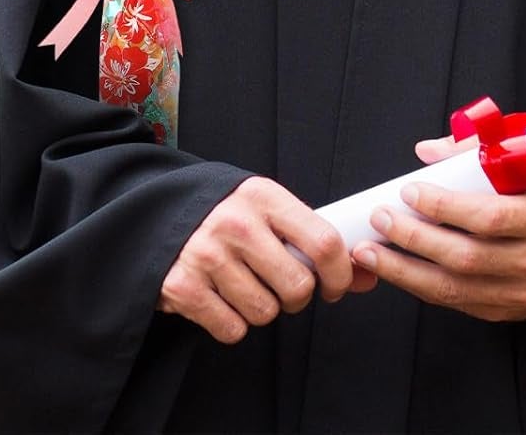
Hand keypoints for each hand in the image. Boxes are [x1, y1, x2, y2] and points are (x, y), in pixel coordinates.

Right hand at [158, 175, 376, 343]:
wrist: (155, 214)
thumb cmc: (227, 214)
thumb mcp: (268, 210)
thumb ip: (314, 240)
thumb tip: (370, 275)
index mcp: (264, 196)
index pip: (323, 242)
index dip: (340, 274)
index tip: (335, 286)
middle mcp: (236, 223)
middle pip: (297, 287)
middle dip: (296, 297)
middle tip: (281, 285)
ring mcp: (206, 255)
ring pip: (265, 312)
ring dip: (261, 308)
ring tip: (244, 284)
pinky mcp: (182, 287)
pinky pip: (232, 329)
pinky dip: (231, 322)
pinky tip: (218, 296)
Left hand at [349, 133, 525, 320]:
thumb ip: (477, 152)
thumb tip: (427, 151)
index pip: (489, 216)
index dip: (446, 206)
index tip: (411, 190)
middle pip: (465, 256)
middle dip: (415, 237)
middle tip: (382, 218)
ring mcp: (519, 293)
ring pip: (454, 288)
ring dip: (405, 270)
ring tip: (371, 251)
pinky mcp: (505, 311)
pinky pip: (456, 303)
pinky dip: (420, 286)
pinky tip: (396, 270)